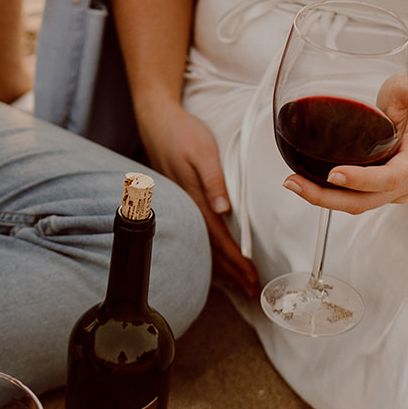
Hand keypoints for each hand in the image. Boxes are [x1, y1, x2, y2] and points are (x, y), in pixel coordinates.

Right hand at [136, 100, 260, 296]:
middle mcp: (188, 206)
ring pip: (203, 242)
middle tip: (250, 289)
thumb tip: (224, 210)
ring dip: (221, 264)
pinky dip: (208, 249)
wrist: (156, 120)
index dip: (235, 259)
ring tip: (237, 283)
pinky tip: (214, 259)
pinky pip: (197, 232)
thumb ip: (213, 180)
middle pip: (212, 246)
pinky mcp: (182, 199)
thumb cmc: (182, 132)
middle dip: (231, 270)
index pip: (219, 237)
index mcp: (195, 197)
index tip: (251, 276)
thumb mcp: (202, 151)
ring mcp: (183, 204)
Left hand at [283, 78, 407, 214]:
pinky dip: (328, 194)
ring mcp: (392, 191)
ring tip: (292, 183)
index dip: (362, 180)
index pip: (390, 178)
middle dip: (327, 197)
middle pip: (365, 201)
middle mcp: (405, 182)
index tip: (334, 174)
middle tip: (294, 183)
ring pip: (356, 204)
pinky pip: (353, 199)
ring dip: (322, 198)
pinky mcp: (377, 191)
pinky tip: (303, 182)